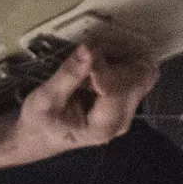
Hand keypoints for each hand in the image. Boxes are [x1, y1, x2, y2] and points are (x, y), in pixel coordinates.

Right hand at [14, 44, 157, 162]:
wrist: (41, 136)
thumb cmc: (40, 121)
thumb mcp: (46, 99)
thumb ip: (68, 75)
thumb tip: (88, 49)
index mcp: (103, 126)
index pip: (115, 90)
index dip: (103, 66)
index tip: (87, 48)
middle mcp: (123, 120)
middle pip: (138, 82)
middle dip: (119, 60)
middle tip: (94, 47)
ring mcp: (127, 111)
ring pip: (143, 76)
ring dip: (124, 58)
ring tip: (98, 50)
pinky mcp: (125, 101)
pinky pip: (137, 76)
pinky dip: (125, 62)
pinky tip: (103, 57)